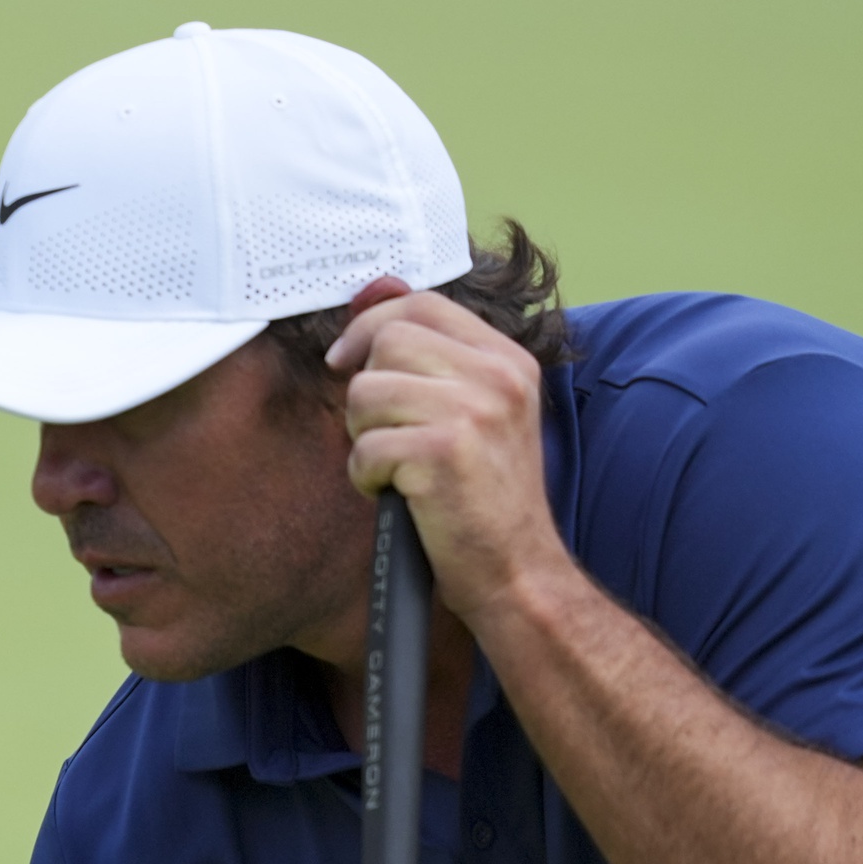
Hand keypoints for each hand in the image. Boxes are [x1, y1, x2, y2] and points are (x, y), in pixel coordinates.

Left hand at [325, 276, 568, 622]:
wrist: (516, 571)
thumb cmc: (483, 500)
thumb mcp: (477, 414)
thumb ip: (433, 355)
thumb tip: (370, 292)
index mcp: (508, 359)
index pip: (422, 304)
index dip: (371, 324)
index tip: (346, 361)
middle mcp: (497, 375)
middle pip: (386, 342)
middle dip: (366, 392)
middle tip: (386, 435)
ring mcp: (474, 411)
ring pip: (366, 393)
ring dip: (363, 437)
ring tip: (396, 468)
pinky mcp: (444, 452)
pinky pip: (365, 447)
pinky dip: (366, 477)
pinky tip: (397, 494)